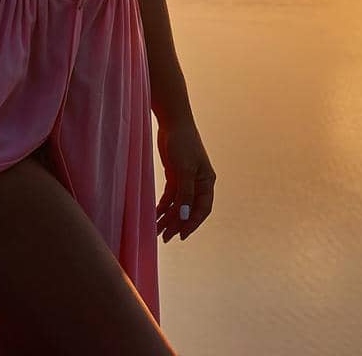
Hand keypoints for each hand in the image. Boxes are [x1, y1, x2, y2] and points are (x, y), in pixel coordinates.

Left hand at [155, 116, 214, 242]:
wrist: (173, 122)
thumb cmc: (183, 142)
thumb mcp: (184, 168)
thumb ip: (185, 193)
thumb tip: (185, 215)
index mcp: (207, 181)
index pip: (203, 209)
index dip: (193, 224)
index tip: (181, 235)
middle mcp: (198, 183)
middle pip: (189, 210)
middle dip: (177, 224)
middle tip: (165, 238)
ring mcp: (185, 180)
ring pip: (178, 205)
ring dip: (168, 218)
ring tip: (156, 232)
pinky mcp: (174, 176)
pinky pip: (169, 198)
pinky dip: (163, 207)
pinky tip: (154, 216)